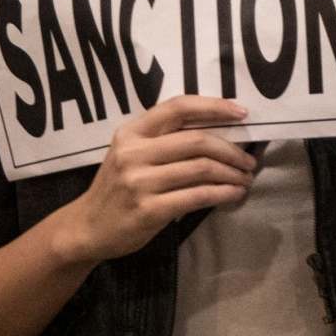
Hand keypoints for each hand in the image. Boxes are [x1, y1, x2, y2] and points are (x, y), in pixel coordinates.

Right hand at [54, 96, 255, 265]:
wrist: (86, 228)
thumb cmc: (118, 188)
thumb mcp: (131, 154)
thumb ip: (164, 140)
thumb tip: (220, 132)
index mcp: (131, 133)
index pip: (178, 108)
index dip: (214, 107)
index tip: (242, 113)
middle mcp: (133, 153)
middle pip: (197, 141)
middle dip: (232, 150)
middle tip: (249, 162)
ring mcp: (139, 182)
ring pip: (202, 168)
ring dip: (232, 174)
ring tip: (245, 179)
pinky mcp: (148, 209)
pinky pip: (198, 196)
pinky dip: (223, 193)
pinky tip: (234, 194)